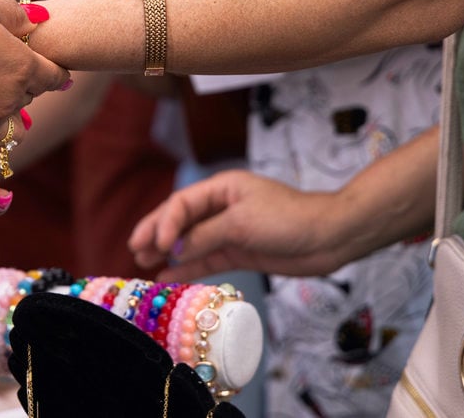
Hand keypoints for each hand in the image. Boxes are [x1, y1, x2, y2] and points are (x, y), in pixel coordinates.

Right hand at [0, 0, 70, 148]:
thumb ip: (13, 12)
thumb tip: (36, 20)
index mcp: (22, 66)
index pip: (55, 75)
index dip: (53, 69)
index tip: (51, 67)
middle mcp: (11, 100)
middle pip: (30, 97)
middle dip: (22, 85)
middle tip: (2, 70)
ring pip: (8, 123)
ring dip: (2, 111)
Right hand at [128, 170, 348, 279]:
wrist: (328, 237)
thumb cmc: (288, 219)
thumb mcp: (242, 224)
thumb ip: (206, 236)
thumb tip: (176, 250)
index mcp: (222, 188)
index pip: (182, 202)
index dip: (165, 222)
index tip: (159, 245)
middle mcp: (221, 207)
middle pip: (180, 219)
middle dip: (157, 233)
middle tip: (135, 249)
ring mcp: (229, 230)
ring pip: (190, 240)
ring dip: (167, 252)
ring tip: (142, 262)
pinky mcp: (239, 251)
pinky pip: (205, 258)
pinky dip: (187, 267)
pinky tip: (167, 276)